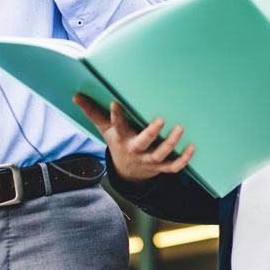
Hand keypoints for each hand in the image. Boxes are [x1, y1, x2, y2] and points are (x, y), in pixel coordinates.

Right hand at [75, 94, 193, 183]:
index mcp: (121, 138)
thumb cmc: (118, 142)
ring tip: (180, 128)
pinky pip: (173, 167)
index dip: (116, 116)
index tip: (116, 104)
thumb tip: (76, 95)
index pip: (116, 126)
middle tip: (161, 119)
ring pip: (161, 155)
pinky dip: (184, 160)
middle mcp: (135, 150)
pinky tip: (193, 147)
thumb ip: (92, 112)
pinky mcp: (161, 168)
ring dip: (171, 143)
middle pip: (143, 143)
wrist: (127, 173)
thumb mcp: (104, 129)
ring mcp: (149, 160)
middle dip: (152, 132)